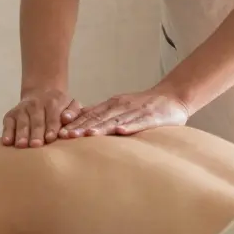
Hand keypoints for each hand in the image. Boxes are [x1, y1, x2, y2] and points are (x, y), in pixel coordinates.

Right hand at [2, 88, 82, 147]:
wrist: (42, 94)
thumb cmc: (60, 107)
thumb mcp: (71, 105)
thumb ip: (73, 112)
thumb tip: (67, 118)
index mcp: (52, 102)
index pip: (52, 115)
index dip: (51, 127)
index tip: (51, 138)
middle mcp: (35, 104)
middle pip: (36, 120)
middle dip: (36, 133)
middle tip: (36, 145)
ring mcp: (22, 109)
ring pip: (21, 122)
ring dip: (21, 134)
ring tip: (22, 145)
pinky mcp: (10, 115)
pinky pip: (8, 123)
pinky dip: (7, 132)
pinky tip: (7, 142)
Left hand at [59, 86, 189, 137]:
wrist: (173, 97)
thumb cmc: (144, 106)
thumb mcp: (121, 107)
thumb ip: (103, 114)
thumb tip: (79, 123)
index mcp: (113, 105)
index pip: (91, 115)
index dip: (76, 123)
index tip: (60, 132)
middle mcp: (122, 106)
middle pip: (99, 117)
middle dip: (82, 127)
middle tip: (66, 136)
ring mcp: (136, 111)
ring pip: (116, 120)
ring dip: (100, 128)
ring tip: (87, 136)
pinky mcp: (152, 117)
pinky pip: (139, 123)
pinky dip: (129, 127)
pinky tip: (120, 132)